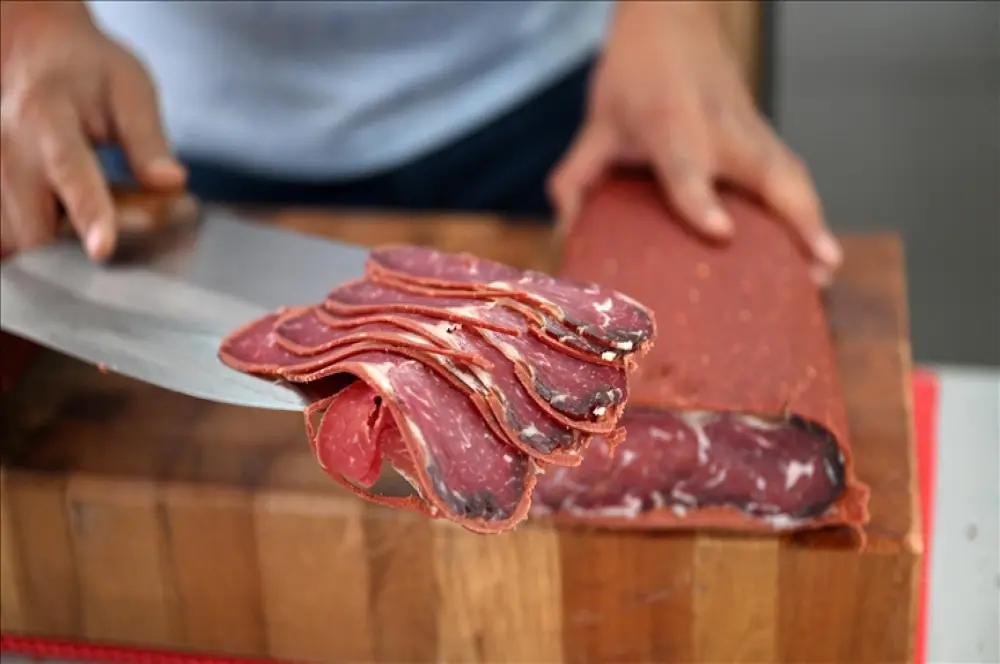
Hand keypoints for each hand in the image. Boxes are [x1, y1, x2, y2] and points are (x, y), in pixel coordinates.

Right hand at [0, 1, 185, 260]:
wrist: (32, 48)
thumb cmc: (87, 70)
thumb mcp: (129, 90)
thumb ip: (148, 140)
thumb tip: (172, 182)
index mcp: (47, 116)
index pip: (69, 170)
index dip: (89, 212)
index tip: (103, 249)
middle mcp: (6, 147)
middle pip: (30, 225)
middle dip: (69, 251)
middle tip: (112, 245)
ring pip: (12, 240)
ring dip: (50, 250)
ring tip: (86, 227)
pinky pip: (5, 240)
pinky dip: (32, 245)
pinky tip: (58, 229)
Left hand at [549, 1, 841, 284]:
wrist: (675, 14)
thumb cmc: (636, 68)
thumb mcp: (598, 121)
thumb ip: (579, 177)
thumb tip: (568, 231)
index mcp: (670, 122)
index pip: (686, 166)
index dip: (700, 200)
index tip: (722, 231)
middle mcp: (718, 126)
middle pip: (767, 172)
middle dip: (795, 219)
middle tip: (815, 268)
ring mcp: (748, 127)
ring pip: (790, 173)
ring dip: (812, 219)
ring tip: (826, 269)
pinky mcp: (763, 132)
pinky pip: (791, 172)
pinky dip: (807, 207)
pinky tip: (817, 245)